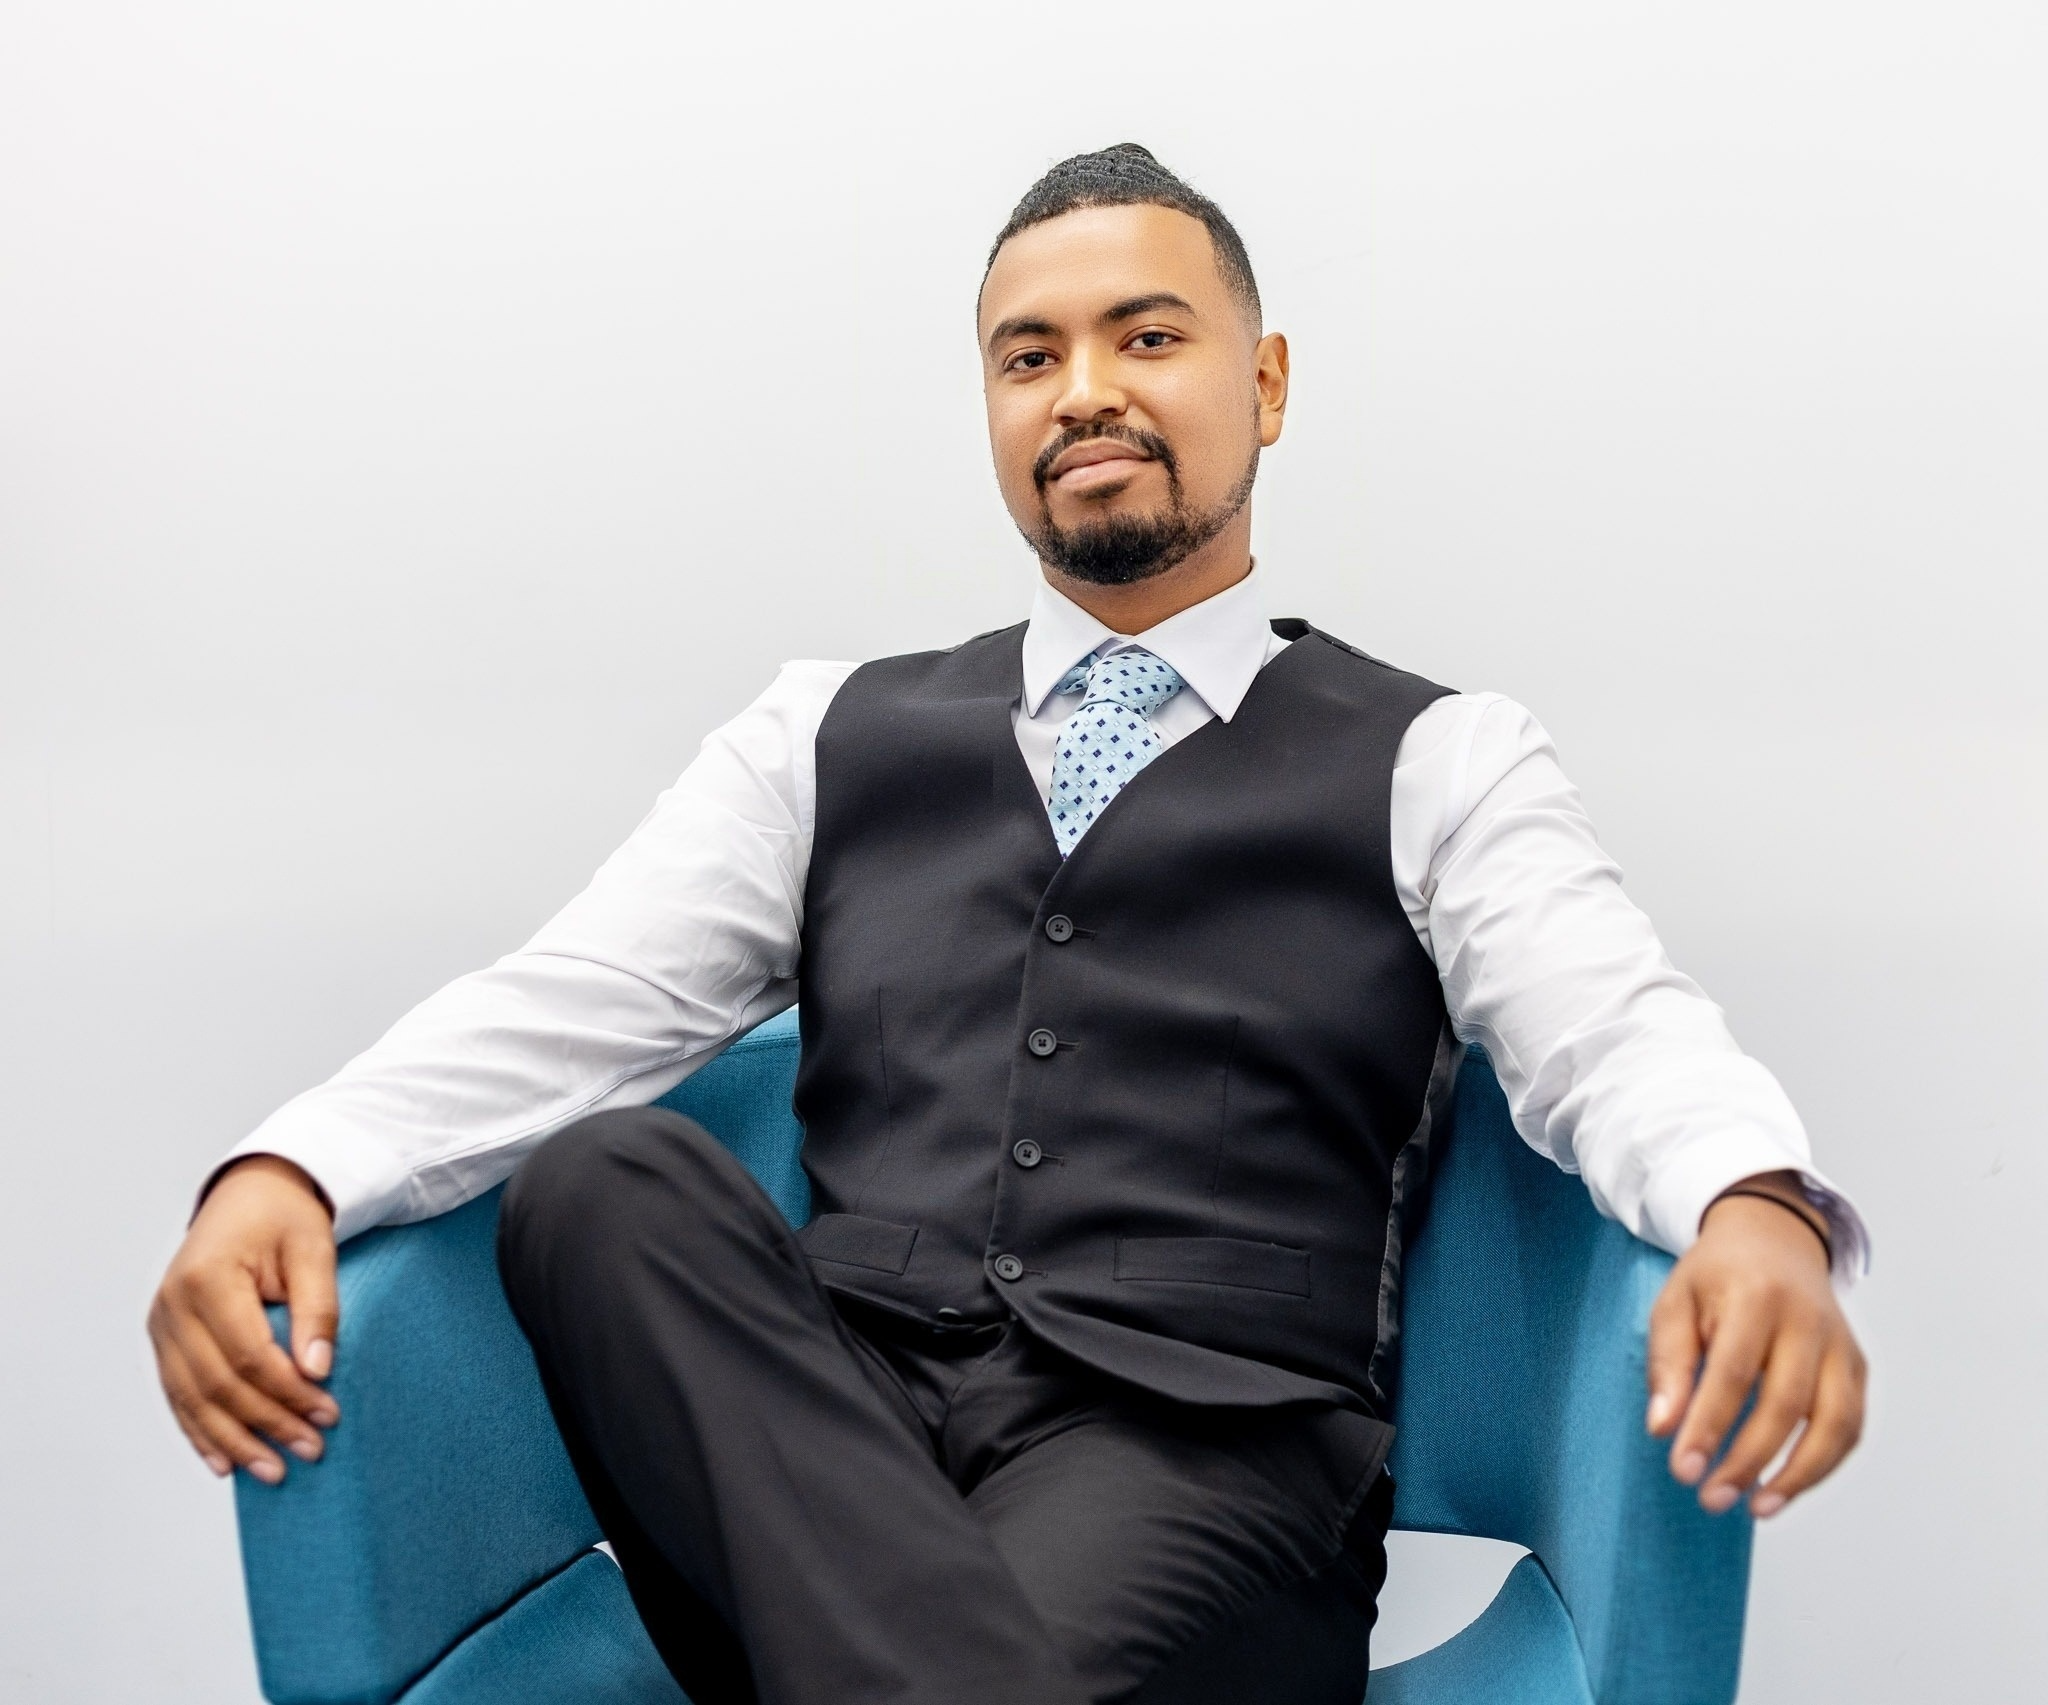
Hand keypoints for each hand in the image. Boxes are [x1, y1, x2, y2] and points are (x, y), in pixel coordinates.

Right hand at [147, 1155, 340, 1482]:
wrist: (250, 1191)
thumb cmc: (285, 1217)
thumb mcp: (314, 1249)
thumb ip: (318, 1308)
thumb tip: (317, 1370)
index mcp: (207, 1279)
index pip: (248, 1355)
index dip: (288, 1392)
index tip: (328, 1414)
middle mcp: (172, 1305)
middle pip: (218, 1384)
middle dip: (267, 1423)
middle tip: (311, 1449)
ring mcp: (161, 1323)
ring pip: (191, 1398)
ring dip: (233, 1440)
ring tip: (273, 1471)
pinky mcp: (164, 1336)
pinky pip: (177, 1393)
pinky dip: (200, 1430)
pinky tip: (224, 1461)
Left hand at [1645, 1174, 1865, 1517]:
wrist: (1774, 1238)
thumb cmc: (1717, 1276)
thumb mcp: (1675, 1301)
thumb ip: (1669, 1362)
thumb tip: (1663, 1428)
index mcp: (1756, 1296)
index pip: (1733, 1371)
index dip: (1709, 1425)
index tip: (1683, 1469)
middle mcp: (1809, 1321)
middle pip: (1787, 1404)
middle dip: (1748, 1459)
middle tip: (1711, 1498)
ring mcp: (1841, 1345)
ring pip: (1836, 1423)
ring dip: (1798, 1475)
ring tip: (1757, 1508)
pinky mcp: (1857, 1366)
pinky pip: (1850, 1426)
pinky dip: (1823, 1464)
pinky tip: (1785, 1486)